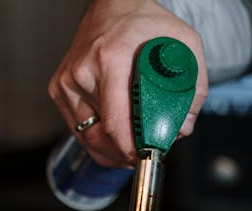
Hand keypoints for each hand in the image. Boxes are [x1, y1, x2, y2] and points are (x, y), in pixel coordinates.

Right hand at [48, 0, 207, 167]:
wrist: (116, 7)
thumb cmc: (145, 25)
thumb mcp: (183, 45)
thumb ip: (192, 89)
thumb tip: (182, 127)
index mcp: (110, 59)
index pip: (114, 123)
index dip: (130, 148)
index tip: (144, 155)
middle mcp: (83, 71)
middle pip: (100, 136)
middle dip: (123, 152)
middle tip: (140, 155)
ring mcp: (68, 82)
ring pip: (87, 138)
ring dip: (109, 150)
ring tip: (129, 148)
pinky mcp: (59, 89)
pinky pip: (78, 130)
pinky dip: (96, 140)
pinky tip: (112, 138)